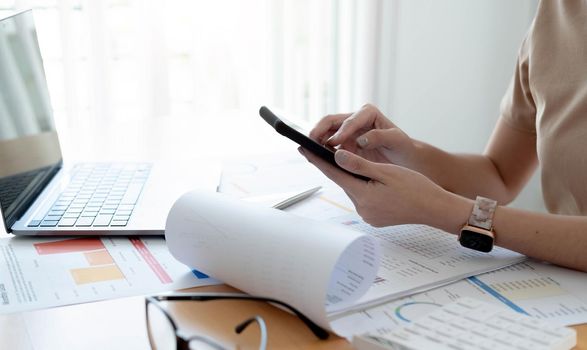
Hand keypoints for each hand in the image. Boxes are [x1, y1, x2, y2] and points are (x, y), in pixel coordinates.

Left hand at [299, 147, 471, 231]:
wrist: (435, 209)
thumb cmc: (416, 188)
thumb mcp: (386, 172)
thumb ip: (359, 165)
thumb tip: (336, 156)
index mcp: (363, 195)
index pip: (334, 173)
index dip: (317, 159)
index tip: (302, 147)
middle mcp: (362, 208)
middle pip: (343, 181)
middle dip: (336, 166)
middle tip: (323, 149)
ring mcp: (368, 215)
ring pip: (354, 189)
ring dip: (352, 177)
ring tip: (349, 161)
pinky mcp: (374, 218)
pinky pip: (363, 198)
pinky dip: (362, 187)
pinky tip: (368, 179)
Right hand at [309, 104, 415, 166]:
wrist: (403, 159)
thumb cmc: (401, 147)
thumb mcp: (396, 140)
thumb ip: (380, 137)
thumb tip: (361, 139)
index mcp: (368, 113)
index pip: (350, 121)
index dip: (341, 132)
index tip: (334, 143)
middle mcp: (355, 119)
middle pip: (331, 121)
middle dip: (319, 130)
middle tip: (311, 142)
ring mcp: (347, 132)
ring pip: (325, 132)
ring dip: (316, 140)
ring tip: (308, 150)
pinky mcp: (343, 144)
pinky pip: (327, 145)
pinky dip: (319, 150)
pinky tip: (313, 157)